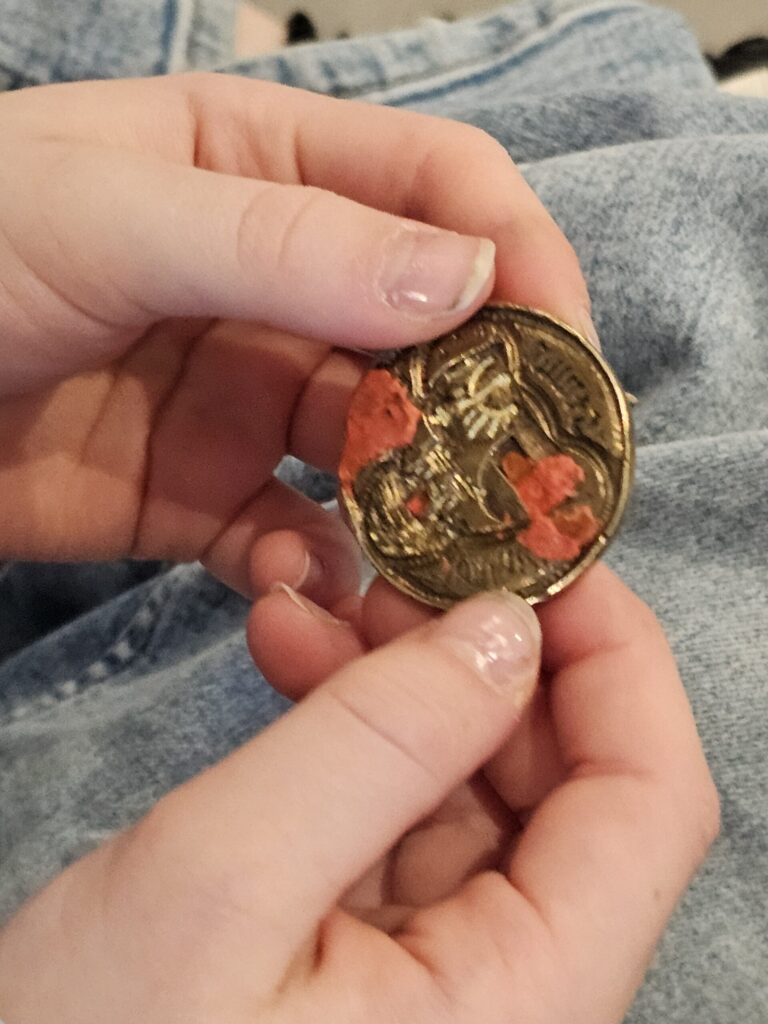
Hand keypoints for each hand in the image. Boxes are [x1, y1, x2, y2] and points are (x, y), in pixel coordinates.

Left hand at [0, 73, 592, 595]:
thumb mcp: (109, 215)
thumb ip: (287, 244)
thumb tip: (468, 282)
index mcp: (267, 169)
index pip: (443, 194)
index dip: (520, 263)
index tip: (562, 355)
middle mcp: (278, 283)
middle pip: (429, 338)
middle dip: (486, 408)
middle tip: (528, 485)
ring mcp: (246, 395)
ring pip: (377, 450)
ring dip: (415, 502)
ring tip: (438, 555)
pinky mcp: (204, 496)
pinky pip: (294, 533)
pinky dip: (316, 566)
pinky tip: (305, 585)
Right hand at [0, 567, 718, 1022]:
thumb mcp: (220, 884)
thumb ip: (374, 745)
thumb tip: (502, 628)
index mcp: (522, 1002)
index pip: (649, 800)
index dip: (615, 654)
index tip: (537, 551)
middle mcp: (509, 992)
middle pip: (570, 782)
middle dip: (488, 652)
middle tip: (400, 563)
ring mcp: (443, 973)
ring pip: (478, 786)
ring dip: (408, 680)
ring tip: (317, 606)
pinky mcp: (376, 953)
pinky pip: (403, 813)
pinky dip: (358, 729)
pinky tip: (295, 663)